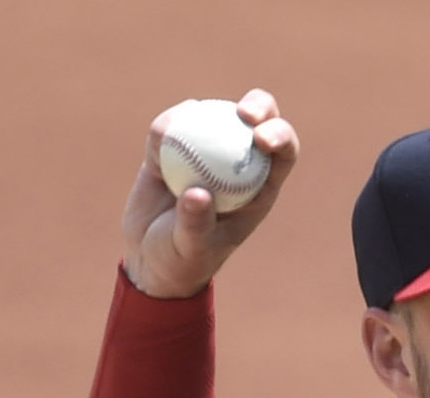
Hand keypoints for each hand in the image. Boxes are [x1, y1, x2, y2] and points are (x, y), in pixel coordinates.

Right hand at [122, 90, 298, 299]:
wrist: (147, 258)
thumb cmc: (181, 260)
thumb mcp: (190, 248)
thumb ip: (195, 223)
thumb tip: (197, 193)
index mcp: (258, 188)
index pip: (282, 154)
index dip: (281, 136)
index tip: (262, 138)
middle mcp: (236, 163)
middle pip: (257, 122)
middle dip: (259, 105)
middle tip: (244, 112)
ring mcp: (204, 151)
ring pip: (212, 115)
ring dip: (198, 114)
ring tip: (171, 137)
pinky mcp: (172, 148)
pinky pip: (171, 126)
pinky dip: (165, 129)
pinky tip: (158, 138)